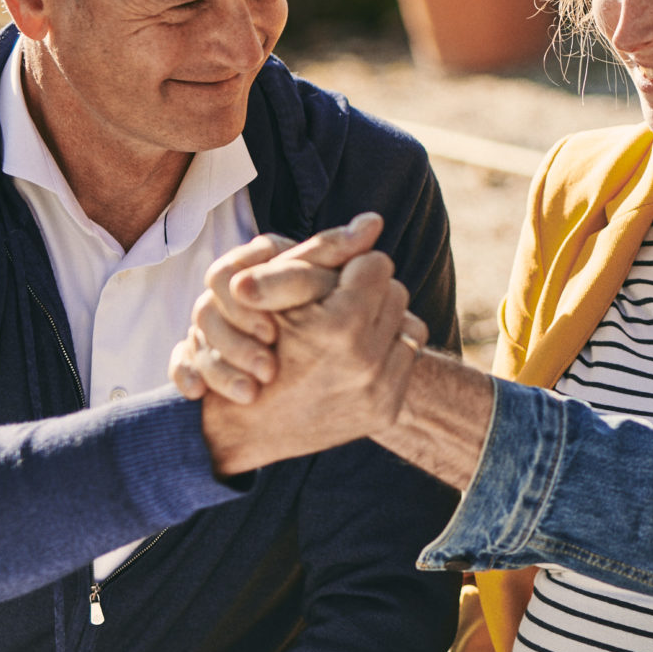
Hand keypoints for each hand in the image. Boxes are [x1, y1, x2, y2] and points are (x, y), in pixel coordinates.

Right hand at [193, 224, 427, 474]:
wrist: (244, 430)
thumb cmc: (249, 345)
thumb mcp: (276, 292)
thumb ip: (324, 252)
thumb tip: (374, 221)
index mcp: (340, 326)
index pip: (376, 265)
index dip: (352, 267)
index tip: (335, 277)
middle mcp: (367, 362)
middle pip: (396, 293)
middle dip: (369, 293)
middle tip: (341, 301)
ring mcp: (379, 391)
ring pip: (409, 325)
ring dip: (382, 321)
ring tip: (349, 326)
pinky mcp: (386, 410)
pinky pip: (408, 358)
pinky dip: (387, 351)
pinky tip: (356, 353)